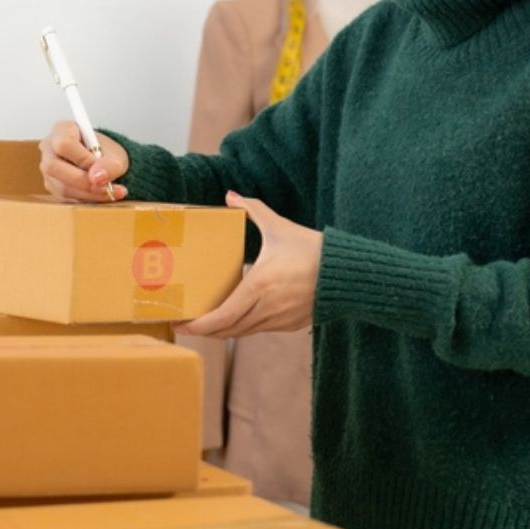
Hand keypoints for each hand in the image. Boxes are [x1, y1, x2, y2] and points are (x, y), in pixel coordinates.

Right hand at [39, 122, 129, 201]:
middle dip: (84, 181)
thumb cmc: (105, 151)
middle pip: (55, 167)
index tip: (99, 166)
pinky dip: (87, 199)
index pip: (64, 144)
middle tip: (108, 187)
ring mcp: (48, 169)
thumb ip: (110, 164)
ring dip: (90, 193)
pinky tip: (103, 195)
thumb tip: (97, 178)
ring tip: (113, 192)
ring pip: (62, 186)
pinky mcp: (52, 187)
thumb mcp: (115, 155)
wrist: (104, 163)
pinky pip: (66, 198)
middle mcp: (49, 149)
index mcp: (62, 130)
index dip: (82, 158)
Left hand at [178, 191, 321, 337]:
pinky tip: (237, 319)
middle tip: (188, 325)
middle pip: (228, 330)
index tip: (182, 323)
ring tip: (208, 324)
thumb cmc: (311, 248)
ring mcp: (280, 320)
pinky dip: (245, 327)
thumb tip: (230, 195)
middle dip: (206, 330)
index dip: (199, 325)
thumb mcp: (279, 226)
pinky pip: (260, 330)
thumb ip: (252, 209)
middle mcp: (268, 308)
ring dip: (224, 331)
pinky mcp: (291, 325)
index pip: (222, 316)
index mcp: (260, 286)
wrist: (347, 272)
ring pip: (244, 333)